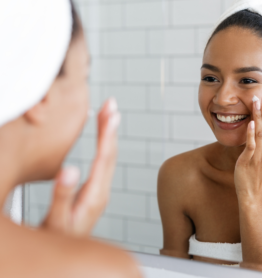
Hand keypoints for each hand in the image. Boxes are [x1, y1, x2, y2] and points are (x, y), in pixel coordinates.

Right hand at [42, 98, 119, 235]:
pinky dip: (104, 144)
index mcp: (95, 194)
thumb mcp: (57, 220)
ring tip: (108, 113)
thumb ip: (63, 196)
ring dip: (109, 133)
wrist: (69, 251)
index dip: (108, 133)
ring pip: (109, 155)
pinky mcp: (96, 189)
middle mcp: (102, 189)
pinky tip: (103, 136)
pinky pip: (103, 161)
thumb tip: (70, 169)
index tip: (111, 113)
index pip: (104, 157)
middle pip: (110, 152)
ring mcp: (100, 189)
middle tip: (111, 104)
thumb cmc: (61, 237)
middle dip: (110, 126)